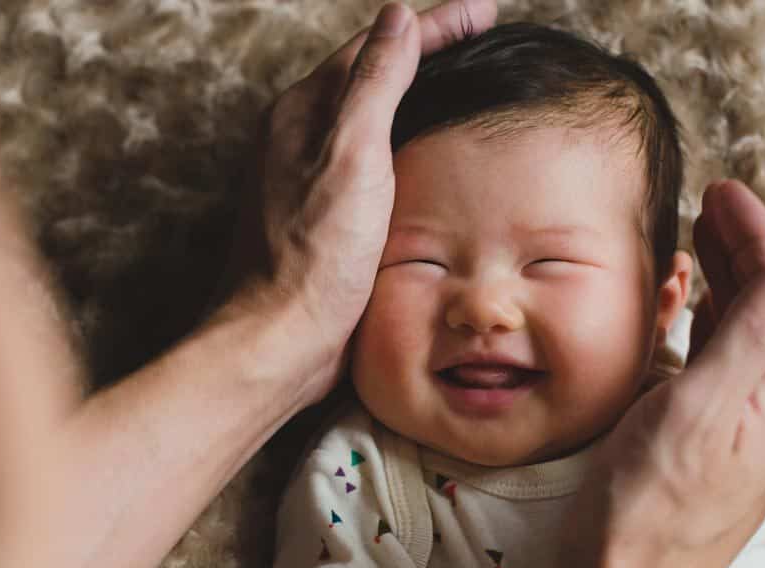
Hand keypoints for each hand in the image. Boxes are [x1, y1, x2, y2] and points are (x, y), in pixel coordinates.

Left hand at [217, 0, 497, 405]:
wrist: (282, 339)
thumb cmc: (311, 254)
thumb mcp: (350, 154)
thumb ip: (374, 83)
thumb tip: (397, 18)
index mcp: (301, 113)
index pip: (375, 47)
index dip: (433, 25)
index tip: (483, 11)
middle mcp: (298, 138)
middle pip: (369, 74)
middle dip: (423, 49)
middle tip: (478, 35)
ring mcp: (309, 177)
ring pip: (369, 117)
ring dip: (413, 93)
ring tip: (460, 82)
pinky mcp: (325, 215)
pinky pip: (371, 159)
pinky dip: (405, 140)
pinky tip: (430, 154)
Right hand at [543, 180, 764, 567]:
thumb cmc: (645, 505)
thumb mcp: (699, 411)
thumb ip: (754, 338)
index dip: (758, 236)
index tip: (723, 191)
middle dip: (743, 251)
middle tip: (708, 202)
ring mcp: (735, 428)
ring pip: (741, 336)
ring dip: (724, 283)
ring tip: (698, 241)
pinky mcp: (703, 442)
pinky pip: (716, 364)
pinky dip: (703, 323)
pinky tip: (684, 313)